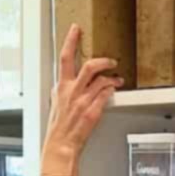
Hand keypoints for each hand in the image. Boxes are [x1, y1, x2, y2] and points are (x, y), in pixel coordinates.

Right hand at [43, 24, 122, 169]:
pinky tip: (113, 92)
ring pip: (101, 80)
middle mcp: (72, 92)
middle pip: (89, 66)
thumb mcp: (56, 103)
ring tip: (118, 80)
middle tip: (111, 60)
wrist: (61, 145)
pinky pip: (106, 96)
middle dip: (103, 60)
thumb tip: (68, 81)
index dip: (71, 41)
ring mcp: (83, 101)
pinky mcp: (93, 111)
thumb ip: (63, 90)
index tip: (76, 29)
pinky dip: (111, 91)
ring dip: (113, 78)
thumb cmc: (59, 127)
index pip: (64, 58)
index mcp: (61, 87)